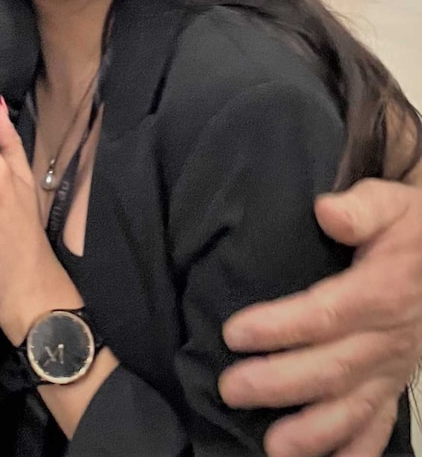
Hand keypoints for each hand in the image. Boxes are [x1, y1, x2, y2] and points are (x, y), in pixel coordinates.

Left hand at [219, 178, 421, 456]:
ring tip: (274, 448)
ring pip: (353, 408)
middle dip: (279, 383)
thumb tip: (326, 211)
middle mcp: (386, 339)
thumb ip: (360, 208)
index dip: (279, 327)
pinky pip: (380, 427)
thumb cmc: (411, 228)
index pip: (324, 315)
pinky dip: (356, 452)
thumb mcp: (391, 203)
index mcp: (380, 293)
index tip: (234, 333)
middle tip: (231, 389)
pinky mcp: (396, 386)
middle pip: (330, 369)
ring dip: (314, 433)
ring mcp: (393, 369)